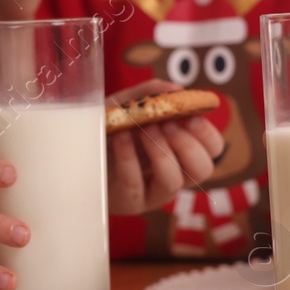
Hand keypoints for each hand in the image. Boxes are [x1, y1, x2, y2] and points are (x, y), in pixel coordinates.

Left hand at [106, 80, 224, 215]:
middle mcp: (173, 175)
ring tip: (144, 129)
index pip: (212, 150)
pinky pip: (134, 183)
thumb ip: (150, 94)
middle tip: (168, 124)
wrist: (76, 153)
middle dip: (189, 144)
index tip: (191, 116)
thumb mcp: (127, 105)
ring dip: (161, 152)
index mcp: (181, 153)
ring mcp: (151, 192)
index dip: (208, 134)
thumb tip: (176, 88)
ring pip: (173, 182)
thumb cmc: (108, 130)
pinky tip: (122, 136)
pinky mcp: (127, 201)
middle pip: (203, 169)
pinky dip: (129, 157)